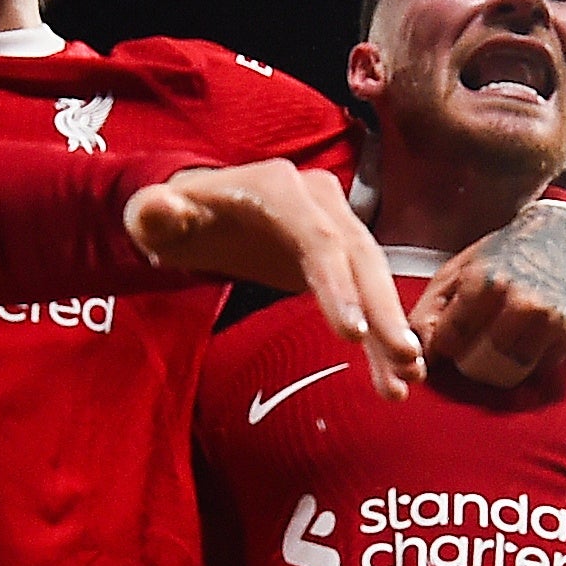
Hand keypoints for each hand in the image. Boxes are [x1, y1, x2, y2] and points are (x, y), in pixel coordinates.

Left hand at [124, 160, 419, 395]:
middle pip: (359, 258)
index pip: (317, 239)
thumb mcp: (156, 215)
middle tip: (405, 357)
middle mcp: (318, 202)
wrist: (200, 211)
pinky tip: (395, 375)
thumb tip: (160, 208)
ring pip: (372, 279)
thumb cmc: (176, 216)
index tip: (353, 335)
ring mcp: (334, 228)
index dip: (338, 285)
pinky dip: (380, 336)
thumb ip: (157, 215)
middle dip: (384, 310)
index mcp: (279, 189)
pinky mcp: (338, 259)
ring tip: (409, 376)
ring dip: (392, 327)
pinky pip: (366, 297)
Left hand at [414, 198, 565, 386]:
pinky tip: (525, 339)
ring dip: (498, 368)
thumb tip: (418, 359)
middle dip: (469, 362)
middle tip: (472, 346)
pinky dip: (528, 363)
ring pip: (511, 373)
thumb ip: (427, 314)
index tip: (448, 339)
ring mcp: (550, 319)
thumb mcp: (455, 273)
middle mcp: (520, 301)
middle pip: (479, 365)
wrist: (563, 238)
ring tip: (496, 345)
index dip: (444, 347)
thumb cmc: (500, 257)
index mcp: (484, 282)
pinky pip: (539, 370)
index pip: (449, 342)